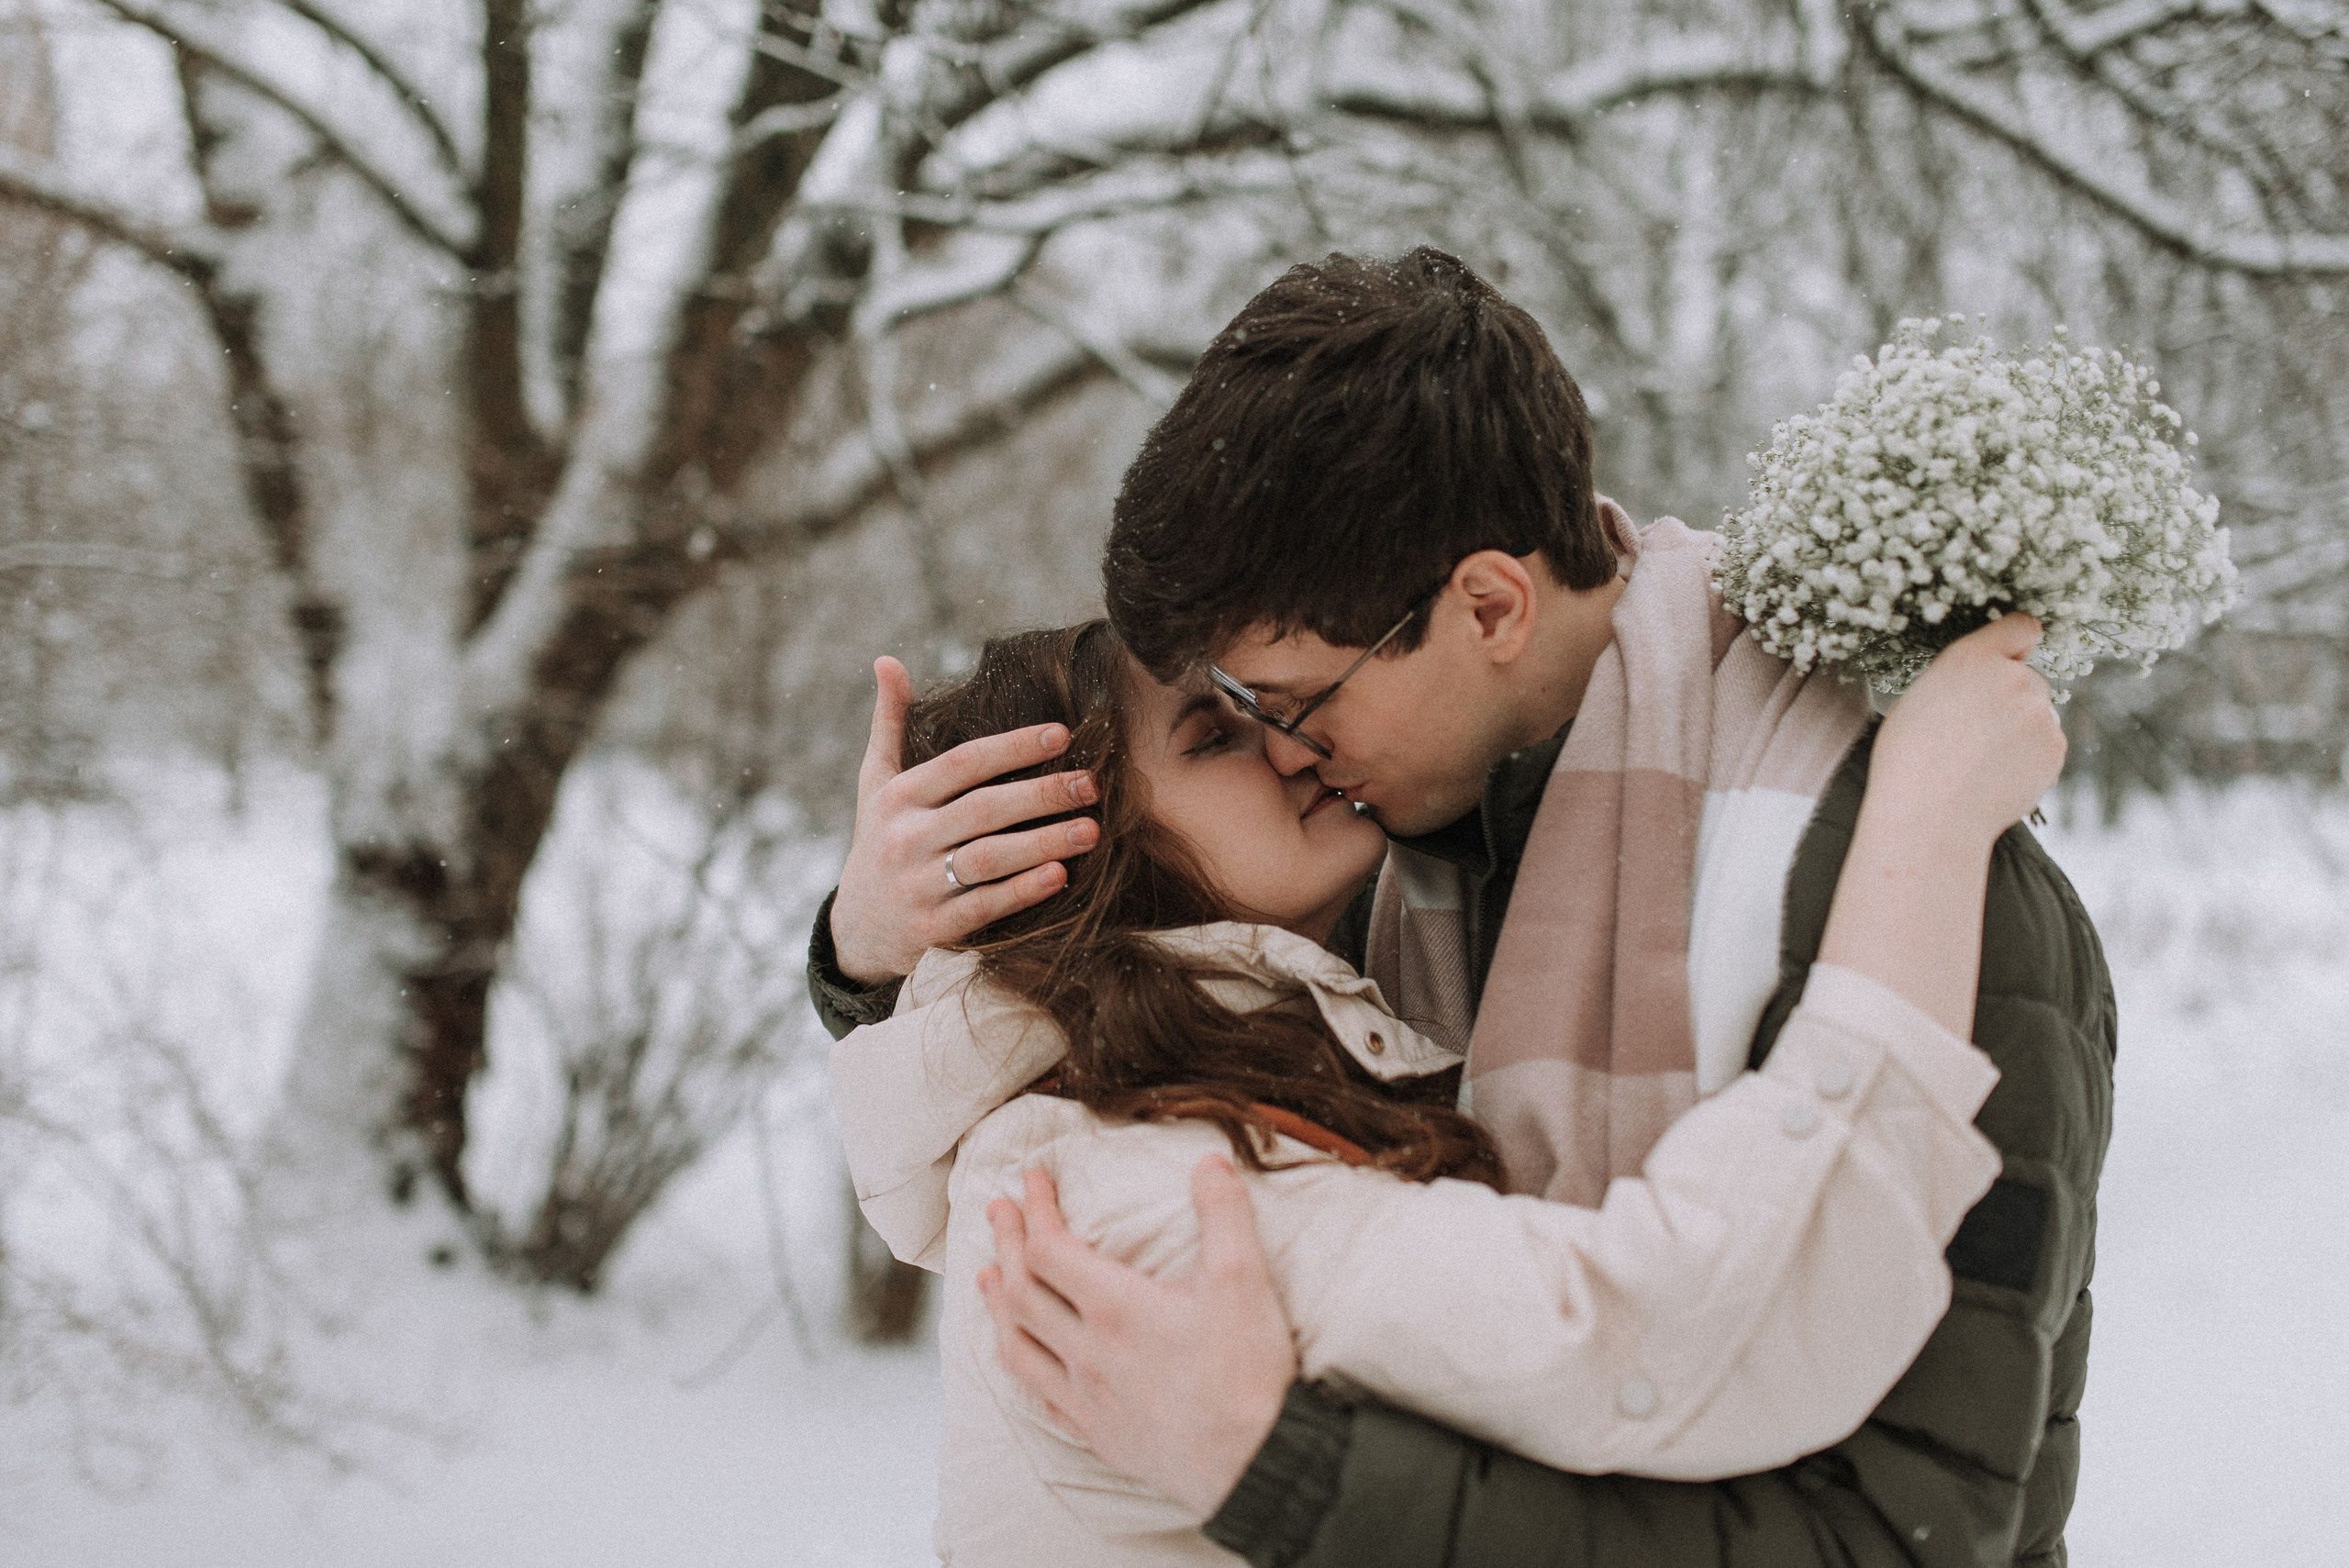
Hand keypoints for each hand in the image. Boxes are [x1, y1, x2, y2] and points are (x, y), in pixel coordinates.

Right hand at [828, 656, 1101, 983]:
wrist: (856, 932)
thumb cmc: (880, 842)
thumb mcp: (876, 784)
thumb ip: (889, 723)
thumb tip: (887, 660)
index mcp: (900, 797)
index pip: (963, 764)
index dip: (1012, 747)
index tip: (1061, 734)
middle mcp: (906, 839)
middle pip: (984, 809)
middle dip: (1042, 794)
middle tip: (1091, 784)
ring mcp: (918, 886)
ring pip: (989, 858)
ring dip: (1043, 843)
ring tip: (1091, 830)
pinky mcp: (933, 930)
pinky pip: (985, 906)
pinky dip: (1023, 891)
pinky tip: (1060, 876)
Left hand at [975, 1159, 1296, 1520]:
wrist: (1256, 1463)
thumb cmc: (1248, 1372)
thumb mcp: (1245, 1281)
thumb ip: (1225, 1215)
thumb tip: (1210, 1163)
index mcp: (1116, 1308)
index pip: (1050, 1248)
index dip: (1034, 1209)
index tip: (1030, 1179)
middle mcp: (1088, 1352)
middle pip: (1022, 1292)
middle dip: (1006, 1244)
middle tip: (997, 1211)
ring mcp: (1087, 1397)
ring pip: (1018, 1346)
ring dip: (997, 1305)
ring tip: (986, 1278)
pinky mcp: (1099, 1434)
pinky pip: (1041, 1396)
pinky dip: (1023, 1365)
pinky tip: (1025, 1357)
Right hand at [1873, 614, 2067, 848]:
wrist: (1930, 819)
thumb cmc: (1910, 761)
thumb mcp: (1920, 698)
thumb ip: (1964, 678)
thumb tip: (1990, 681)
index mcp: (1972, 658)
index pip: (2020, 626)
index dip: (2015, 643)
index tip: (2010, 656)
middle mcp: (2014, 678)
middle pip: (2026, 678)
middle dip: (2008, 699)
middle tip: (1972, 733)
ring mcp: (2040, 714)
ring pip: (2036, 714)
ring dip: (2019, 730)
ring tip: (1980, 761)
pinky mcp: (2055, 748)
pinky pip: (2045, 744)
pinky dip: (2028, 758)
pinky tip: (1996, 776)